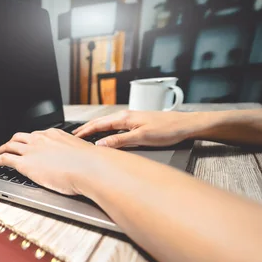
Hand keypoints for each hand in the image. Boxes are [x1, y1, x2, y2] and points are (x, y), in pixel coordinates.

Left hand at [0, 128, 102, 195]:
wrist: (89, 168)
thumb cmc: (91, 165)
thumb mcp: (83, 154)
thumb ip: (75, 155)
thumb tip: (79, 162)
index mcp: (55, 135)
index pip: (37, 135)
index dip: (30, 139)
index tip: (29, 142)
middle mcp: (41, 139)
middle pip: (21, 137)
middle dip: (12, 140)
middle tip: (8, 145)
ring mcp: (32, 150)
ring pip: (10, 145)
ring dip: (1, 148)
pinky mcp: (25, 163)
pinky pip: (5, 159)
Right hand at [72, 110, 198, 147]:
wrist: (186, 125)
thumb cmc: (168, 130)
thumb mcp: (141, 138)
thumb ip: (119, 141)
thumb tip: (101, 144)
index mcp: (124, 118)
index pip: (98, 124)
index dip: (85, 131)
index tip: (74, 138)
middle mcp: (126, 116)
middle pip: (100, 122)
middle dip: (86, 129)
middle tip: (74, 136)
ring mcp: (132, 119)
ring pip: (107, 124)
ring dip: (95, 130)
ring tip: (86, 136)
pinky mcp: (137, 123)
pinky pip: (115, 126)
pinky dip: (105, 131)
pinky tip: (106, 135)